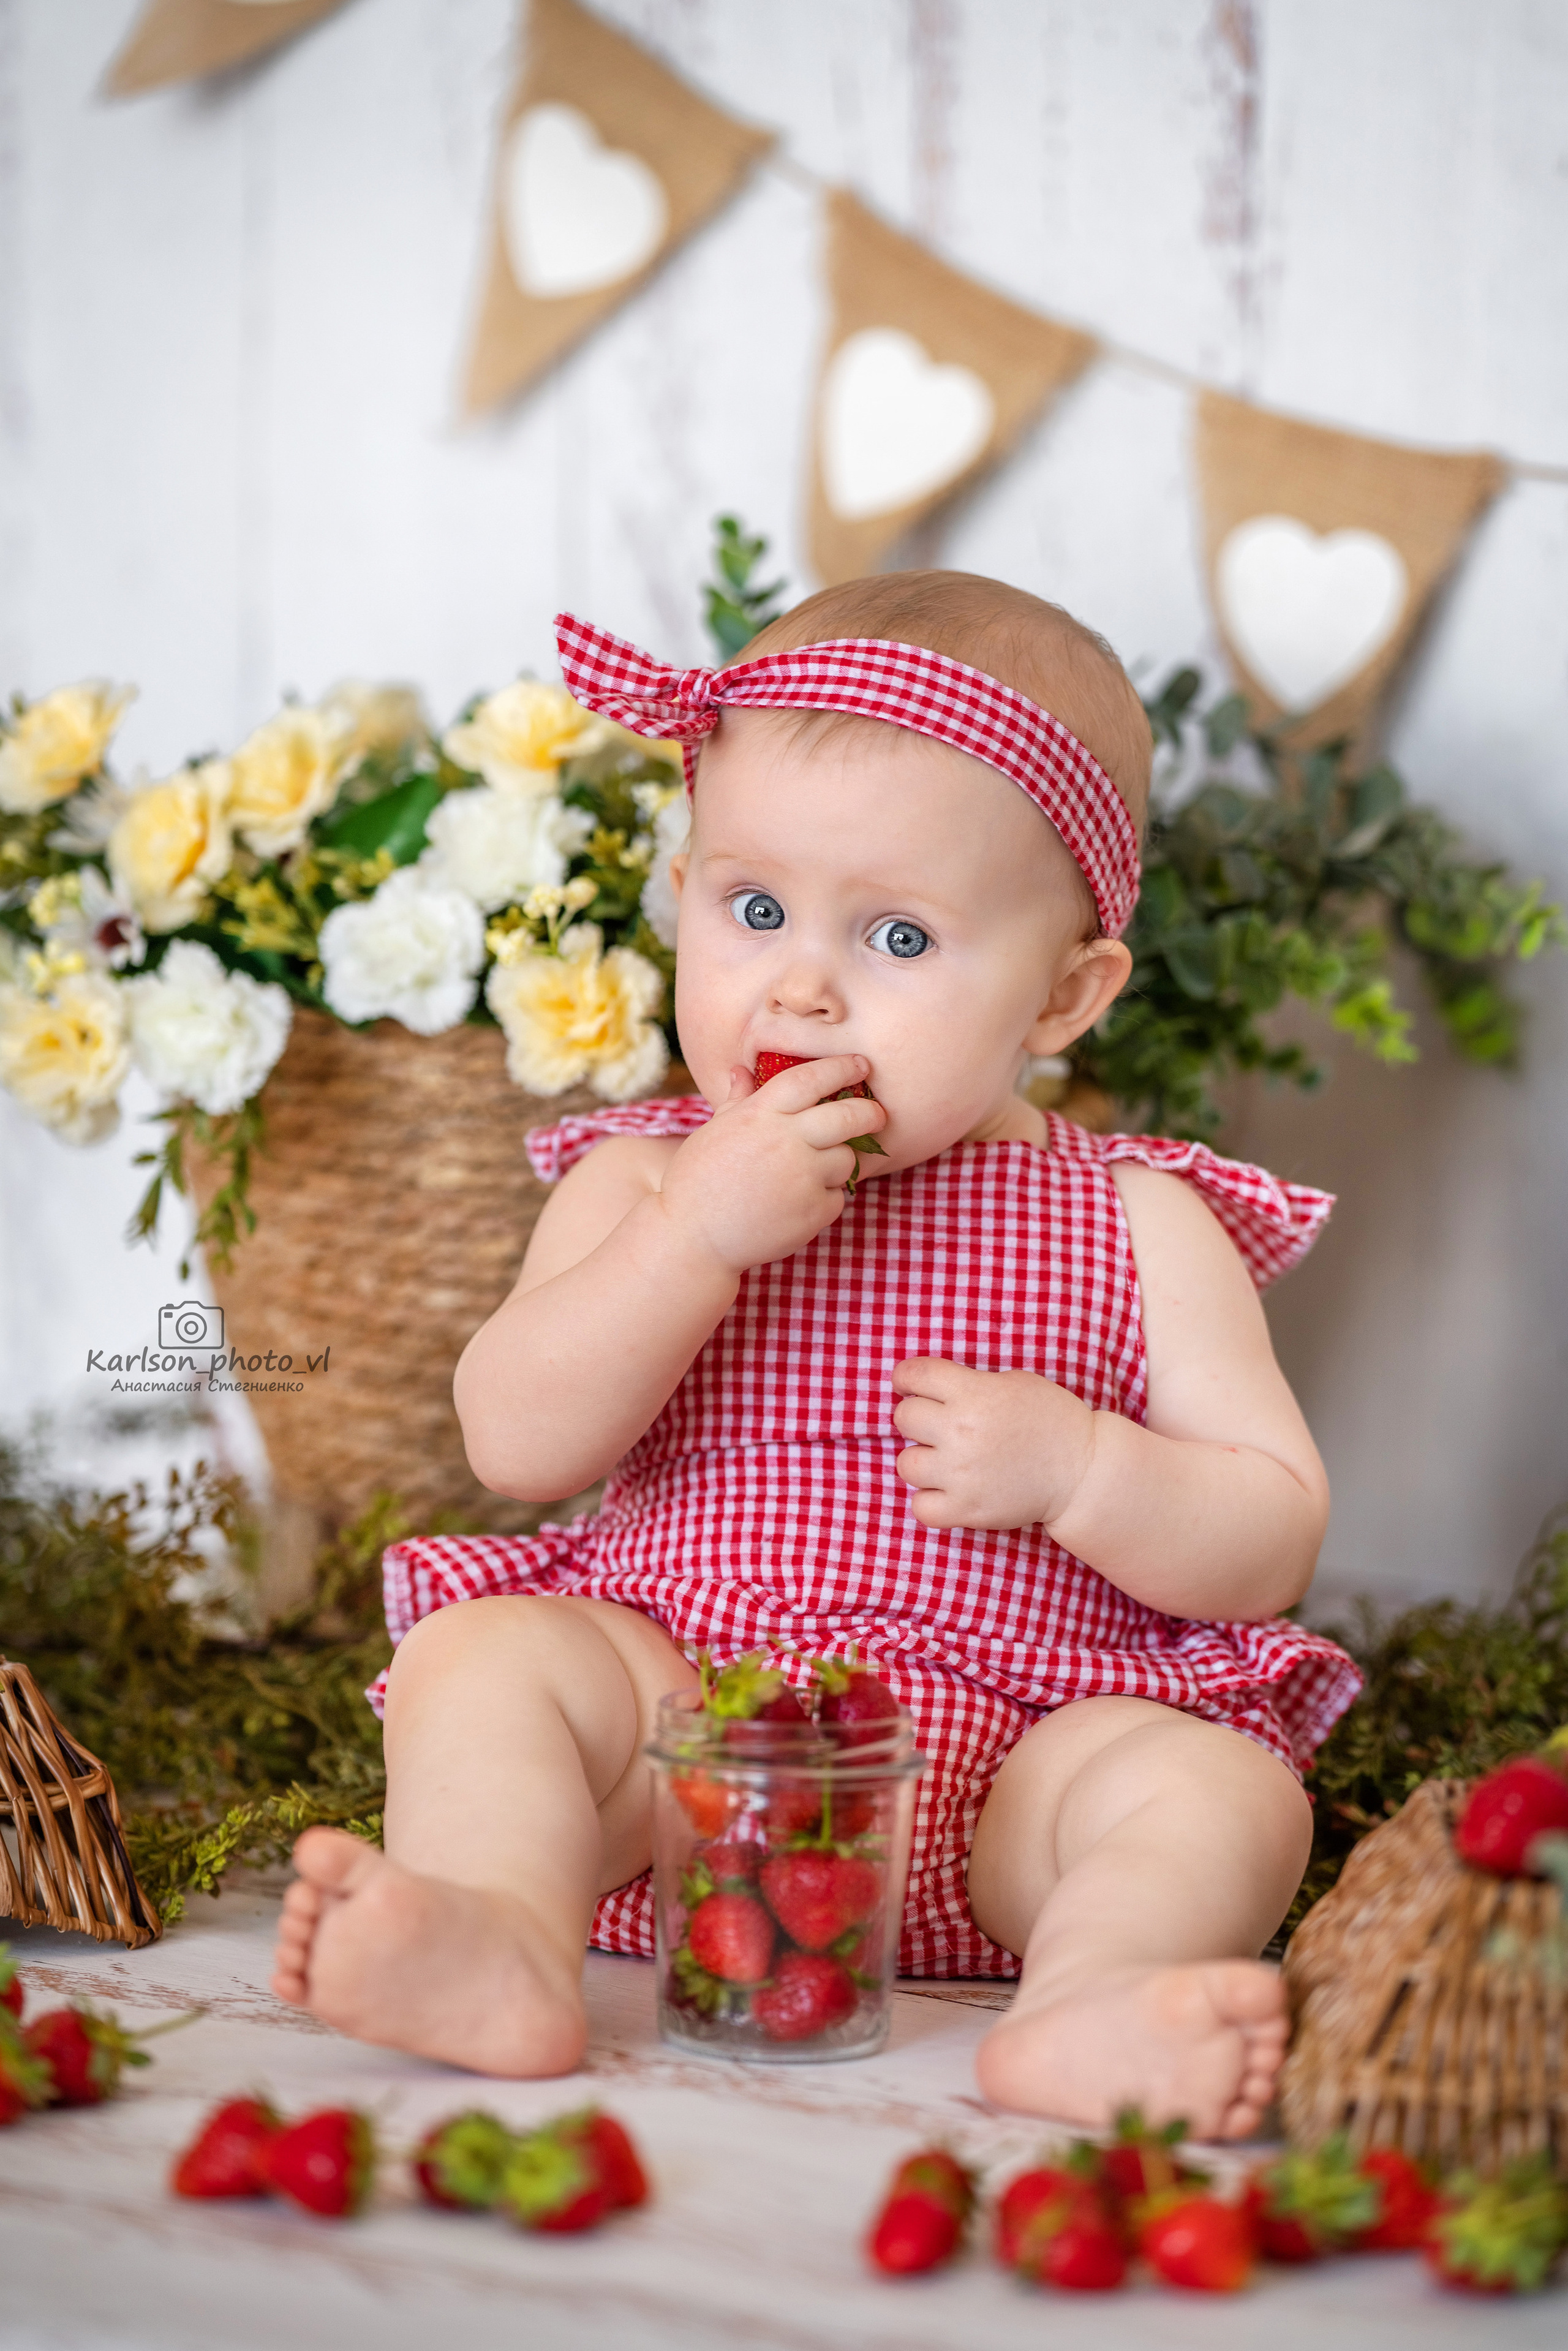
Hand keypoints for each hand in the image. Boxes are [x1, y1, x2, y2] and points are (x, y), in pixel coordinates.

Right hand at [656, 1055, 887, 1275]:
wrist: (693, 1238)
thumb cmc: (698, 1180)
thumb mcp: (713, 1131)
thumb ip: (738, 1100)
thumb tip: (741, 1071)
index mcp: (760, 1114)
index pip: (811, 1078)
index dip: (842, 1067)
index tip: (861, 1065)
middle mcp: (785, 1140)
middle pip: (848, 1116)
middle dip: (870, 1112)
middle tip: (876, 1115)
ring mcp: (802, 1177)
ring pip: (847, 1159)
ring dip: (840, 1161)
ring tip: (814, 1171)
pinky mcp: (812, 1212)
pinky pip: (838, 1198)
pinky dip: (826, 1199)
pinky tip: (798, 1203)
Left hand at [890, 1357, 1095, 1530]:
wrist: (1083, 1471)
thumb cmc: (1051, 1421)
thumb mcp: (1014, 1383)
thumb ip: (970, 1383)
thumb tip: (928, 1388)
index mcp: (974, 1393)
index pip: (914, 1374)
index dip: (905, 1377)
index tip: (908, 1385)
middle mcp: (961, 1432)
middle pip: (904, 1418)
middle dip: (916, 1418)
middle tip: (936, 1425)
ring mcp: (962, 1474)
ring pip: (906, 1464)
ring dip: (922, 1460)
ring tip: (945, 1460)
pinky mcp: (968, 1510)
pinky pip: (920, 1507)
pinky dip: (929, 1500)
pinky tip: (947, 1490)